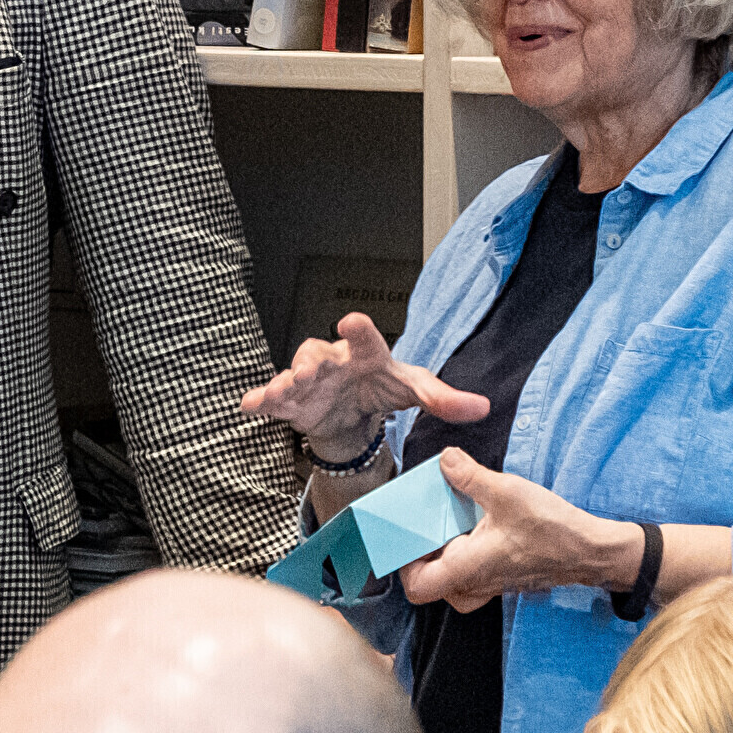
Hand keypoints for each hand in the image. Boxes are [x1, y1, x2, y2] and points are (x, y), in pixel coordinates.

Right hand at [241, 313, 491, 446]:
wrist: (353, 411)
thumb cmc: (381, 388)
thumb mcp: (414, 392)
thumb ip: (446, 399)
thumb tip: (483, 407)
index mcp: (366, 355)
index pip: (366, 339)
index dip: (358, 330)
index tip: (351, 321)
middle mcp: (333, 362)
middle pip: (317, 353)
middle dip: (311, 361)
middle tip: (310, 370)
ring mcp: (308, 381)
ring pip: (291, 375)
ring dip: (284, 382)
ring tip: (279, 391)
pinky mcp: (291, 402)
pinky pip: (271, 399)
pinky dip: (259, 401)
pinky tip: (249, 405)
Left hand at [395, 452, 638, 612]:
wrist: (592, 551)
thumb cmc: (553, 530)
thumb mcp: (506, 492)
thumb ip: (469, 476)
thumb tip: (444, 460)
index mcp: (469, 568)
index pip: (418, 587)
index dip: (404, 566)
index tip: (406, 537)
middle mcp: (475, 583)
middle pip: (430, 582)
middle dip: (422, 553)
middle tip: (424, 523)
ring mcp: (490, 584)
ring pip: (450, 577)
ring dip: (444, 551)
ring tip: (448, 519)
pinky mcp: (502, 576)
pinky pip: (471, 571)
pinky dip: (464, 550)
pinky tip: (474, 522)